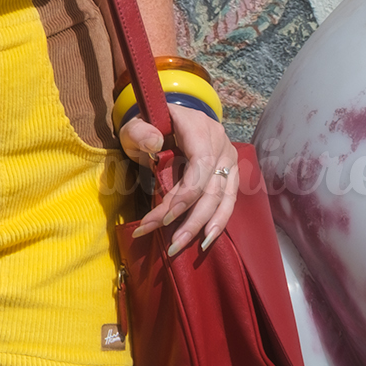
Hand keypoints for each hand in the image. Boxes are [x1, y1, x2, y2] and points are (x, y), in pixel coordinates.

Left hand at [120, 105, 238, 255]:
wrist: (167, 119)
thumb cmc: (148, 126)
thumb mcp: (135, 125)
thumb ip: (140, 131)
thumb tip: (154, 144)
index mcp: (199, 126)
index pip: (201, 164)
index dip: (186, 194)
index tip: (164, 218)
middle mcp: (220, 142)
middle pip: (212, 187)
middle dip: (191, 219)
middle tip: (171, 245)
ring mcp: (228, 157)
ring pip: (224, 197)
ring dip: (205, 225)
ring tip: (185, 245)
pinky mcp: (230, 172)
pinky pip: (229, 200)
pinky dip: (218, 221)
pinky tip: (206, 240)